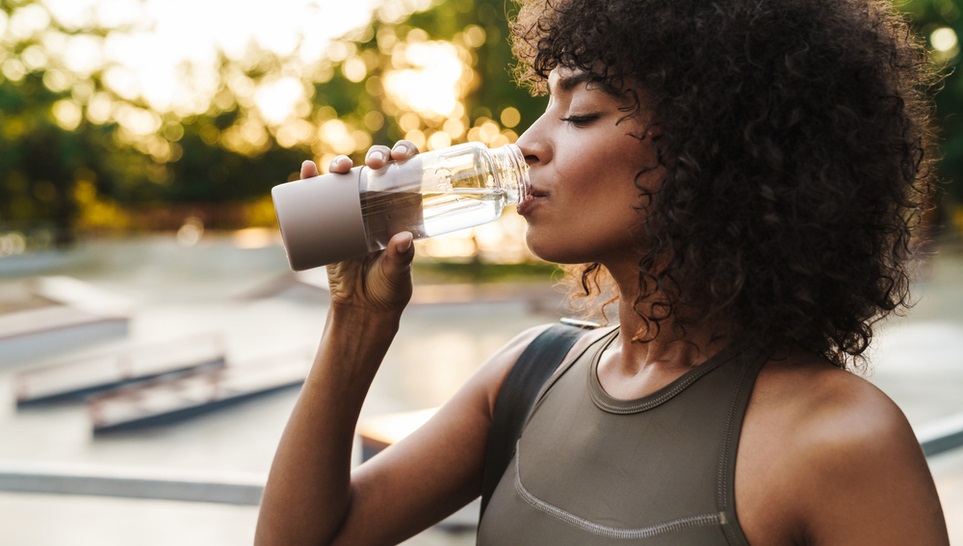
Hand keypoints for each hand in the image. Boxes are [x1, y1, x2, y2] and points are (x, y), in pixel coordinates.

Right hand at [302, 141, 419, 313]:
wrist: (361, 309)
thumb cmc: (388, 290)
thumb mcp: (397, 273)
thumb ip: (401, 258)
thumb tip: (403, 238)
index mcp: (401, 210)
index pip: (406, 174)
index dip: (404, 155)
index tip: (399, 156)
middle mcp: (378, 206)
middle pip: (376, 169)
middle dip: (375, 156)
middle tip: (375, 164)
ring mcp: (352, 213)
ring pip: (347, 179)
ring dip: (340, 164)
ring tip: (338, 167)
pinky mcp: (328, 224)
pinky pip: (317, 199)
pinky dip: (310, 182)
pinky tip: (307, 170)